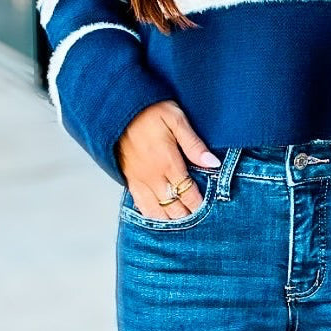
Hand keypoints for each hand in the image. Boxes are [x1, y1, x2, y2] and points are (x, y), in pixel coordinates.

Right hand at [115, 99, 220, 219]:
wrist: (117, 109)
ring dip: (170, 218)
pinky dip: (151, 214)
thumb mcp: (176, 119)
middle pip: (174, 206)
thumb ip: (194, 144)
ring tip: (182, 222)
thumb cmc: (149, 110)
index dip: (198, 204)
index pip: (188, 192)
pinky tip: (159, 217)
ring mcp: (139, 180)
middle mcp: (153, 176)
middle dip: (187, 214)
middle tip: (198, 219)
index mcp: (168, 162)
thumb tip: (213, 164)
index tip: (207, 209)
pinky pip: (140, 205)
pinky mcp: (128, 179)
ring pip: (156, 211)